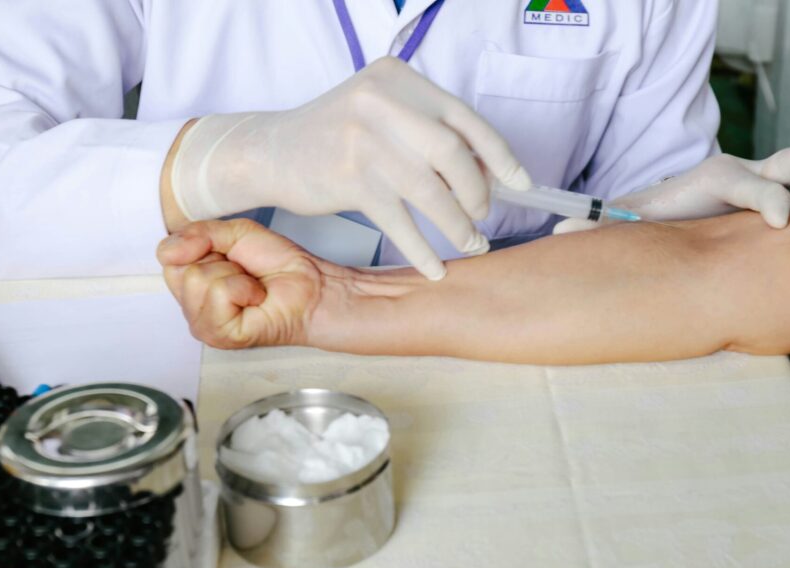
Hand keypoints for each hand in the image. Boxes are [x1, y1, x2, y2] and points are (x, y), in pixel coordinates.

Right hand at [157, 220, 332, 348]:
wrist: (310, 285)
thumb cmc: (277, 265)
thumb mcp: (233, 233)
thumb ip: (196, 233)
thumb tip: (168, 249)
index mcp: (189, 283)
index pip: (167, 256)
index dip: (199, 245)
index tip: (227, 252)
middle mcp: (191, 307)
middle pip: (179, 270)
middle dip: (218, 260)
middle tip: (242, 272)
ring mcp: (203, 325)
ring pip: (197, 280)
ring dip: (234, 276)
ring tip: (250, 286)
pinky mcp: (219, 335)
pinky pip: (219, 294)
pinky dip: (243, 289)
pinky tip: (255, 298)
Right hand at [169, 57, 532, 279]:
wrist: (270, 151)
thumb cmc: (335, 136)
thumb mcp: (380, 113)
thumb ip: (426, 130)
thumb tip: (489, 172)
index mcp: (397, 78)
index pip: (463, 117)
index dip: (499, 155)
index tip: (520, 183)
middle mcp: (381, 101)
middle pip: (453, 152)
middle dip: (477, 192)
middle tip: (482, 216)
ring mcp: (364, 140)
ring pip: (431, 191)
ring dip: (457, 225)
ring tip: (470, 243)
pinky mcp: (349, 178)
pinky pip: (399, 221)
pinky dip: (421, 249)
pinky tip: (434, 266)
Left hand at [553, 137, 789, 233]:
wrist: (667, 211)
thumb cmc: (652, 218)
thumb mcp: (626, 222)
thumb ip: (596, 229)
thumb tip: (555, 240)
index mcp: (713, 180)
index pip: (745, 184)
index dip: (763, 200)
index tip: (781, 218)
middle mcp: (744, 176)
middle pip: (787, 163)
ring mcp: (766, 184)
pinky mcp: (778, 197)